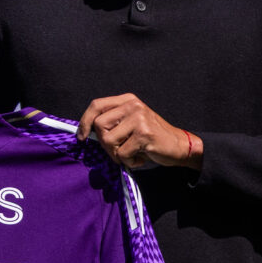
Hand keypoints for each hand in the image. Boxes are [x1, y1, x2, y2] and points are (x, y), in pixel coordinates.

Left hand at [80, 93, 200, 169]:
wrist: (179, 146)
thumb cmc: (151, 138)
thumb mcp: (131, 123)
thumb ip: (113, 123)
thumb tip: (85, 132)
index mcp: (128, 100)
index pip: (97, 105)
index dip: (85, 121)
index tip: (82, 137)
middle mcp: (133, 105)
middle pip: (99, 125)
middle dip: (105, 144)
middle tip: (119, 151)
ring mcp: (139, 118)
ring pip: (108, 140)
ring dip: (117, 154)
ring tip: (131, 153)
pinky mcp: (144, 134)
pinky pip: (122, 153)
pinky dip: (129, 162)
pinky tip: (140, 158)